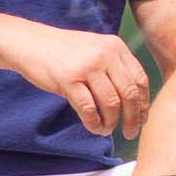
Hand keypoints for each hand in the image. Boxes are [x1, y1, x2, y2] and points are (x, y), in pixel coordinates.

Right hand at [7, 23, 151, 138]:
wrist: (31, 43)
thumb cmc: (65, 51)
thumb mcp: (96, 49)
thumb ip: (114, 66)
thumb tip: (135, 100)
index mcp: (116, 47)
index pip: (140, 79)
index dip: (144, 102)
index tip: (142, 118)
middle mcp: (106, 54)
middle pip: (130, 93)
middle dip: (133, 117)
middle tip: (131, 132)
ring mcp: (88, 66)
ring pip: (111, 103)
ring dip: (111, 122)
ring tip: (106, 130)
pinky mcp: (69, 80)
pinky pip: (88, 108)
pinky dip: (94, 123)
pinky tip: (94, 127)